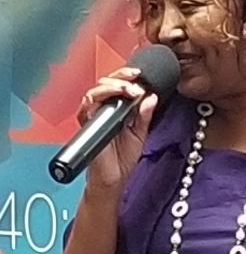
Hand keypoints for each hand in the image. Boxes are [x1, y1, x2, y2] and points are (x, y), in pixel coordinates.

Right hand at [77, 66, 157, 191]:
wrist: (114, 178)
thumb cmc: (123, 157)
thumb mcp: (141, 133)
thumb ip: (145, 115)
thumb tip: (151, 96)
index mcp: (117, 108)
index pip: (119, 84)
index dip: (128, 76)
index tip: (142, 75)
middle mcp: (103, 108)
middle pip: (106, 82)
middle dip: (122, 77)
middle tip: (136, 82)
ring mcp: (93, 115)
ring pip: (96, 90)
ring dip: (113, 86)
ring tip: (130, 90)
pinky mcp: (86, 124)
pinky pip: (86, 106)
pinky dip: (98, 98)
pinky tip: (111, 97)